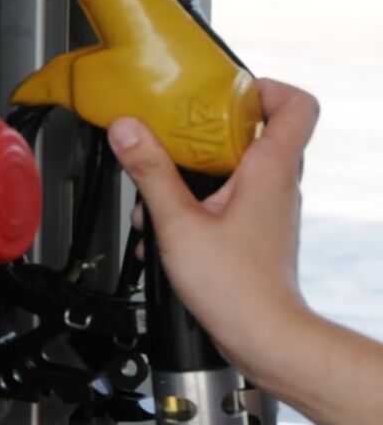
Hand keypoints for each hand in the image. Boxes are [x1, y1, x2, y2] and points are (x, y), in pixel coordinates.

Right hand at [107, 79, 318, 387]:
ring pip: (232, 169)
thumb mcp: (179, 223)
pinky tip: (165, 227)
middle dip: (204, 132)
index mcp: (270, 171)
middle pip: (252, 132)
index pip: (296, 104)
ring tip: (159, 192)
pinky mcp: (255, 230)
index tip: (223, 88)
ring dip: (191, 174)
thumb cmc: (238, 289)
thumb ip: (150, 172)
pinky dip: (194, 203)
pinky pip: (226, 198)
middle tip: (175, 130)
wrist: (263, 337)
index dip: (264, 86)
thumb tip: (128, 129)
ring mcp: (269, 208)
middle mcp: (277, 185)